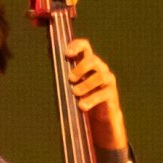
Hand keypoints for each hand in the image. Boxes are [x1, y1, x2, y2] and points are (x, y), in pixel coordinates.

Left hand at [62, 35, 127, 151]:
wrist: (100, 115)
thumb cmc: (82, 95)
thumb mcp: (72, 83)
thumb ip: (64, 70)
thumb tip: (51, 55)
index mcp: (88, 62)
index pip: (84, 47)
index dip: (76, 46)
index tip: (67, 54)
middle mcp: (100, 68)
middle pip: (92, 60)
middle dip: (80, 68)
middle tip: (70, 79)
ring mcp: (107, 80)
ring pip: (100, 76)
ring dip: (86, 84)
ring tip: (75, 92)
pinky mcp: (111, 94)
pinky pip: (103, 93)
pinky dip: (91, 99)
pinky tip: (82, 106)